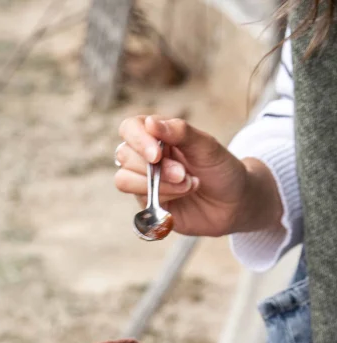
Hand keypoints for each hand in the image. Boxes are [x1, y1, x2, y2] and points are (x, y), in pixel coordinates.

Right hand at [114, 115, 282, 237]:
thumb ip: (179, 132)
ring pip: (125, 180)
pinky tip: (182, 196)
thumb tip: (150, 122)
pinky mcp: (148, 203)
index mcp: (158, 134)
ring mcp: (145, 181)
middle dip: (156, 168)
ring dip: (158, 185)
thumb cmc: (221, 169)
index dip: (138, 140)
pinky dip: (162, 198)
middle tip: (184, 174)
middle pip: (125, 155)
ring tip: (188, 184)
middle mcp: (146, 156)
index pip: (130, 128)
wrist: (234, 203)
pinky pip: (139, 200)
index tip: (157, 154)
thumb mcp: (206, 146)